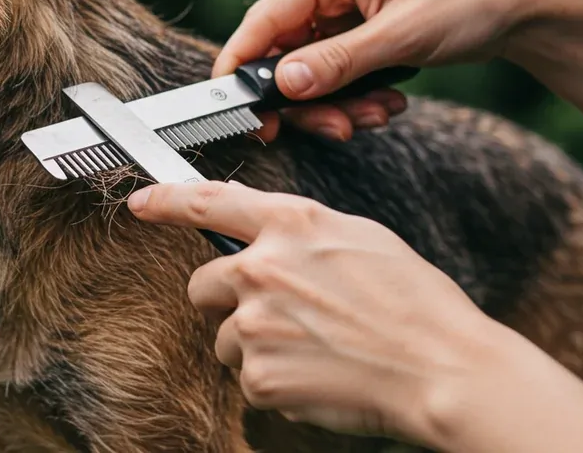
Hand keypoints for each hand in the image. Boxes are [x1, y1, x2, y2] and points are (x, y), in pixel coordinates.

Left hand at [126, 179, 501, 445]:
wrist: (442, 369)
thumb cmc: (414, 302)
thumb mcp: (359, 237)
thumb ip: (298, 230)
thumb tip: (261, 229)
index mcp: (290, 224)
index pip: (207, 201)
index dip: (165, 200)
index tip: (140, 202)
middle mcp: (262, 268)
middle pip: (203, 284)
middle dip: (227, 301)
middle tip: (277, 316)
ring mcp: (255, 324)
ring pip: (225, 337)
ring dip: (256, 345)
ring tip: (316, 349)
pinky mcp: (259, 376)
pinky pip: (249, 378)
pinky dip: (277, 382)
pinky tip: (321, 375)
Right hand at [219, 0, 562, 141]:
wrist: (524, 5)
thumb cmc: (470, 1)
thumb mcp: (403, 35)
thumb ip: (339, 63)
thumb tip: (282, 85)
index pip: (264, 20)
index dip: (243, 67)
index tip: (237, 113)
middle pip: (283, 55)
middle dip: (308, 99)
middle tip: (336, 129)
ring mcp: (343, 11)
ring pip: (310, 72)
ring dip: (338, 104)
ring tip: (379, 115)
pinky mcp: (359, 33)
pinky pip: (337, 76)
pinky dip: (355, 98)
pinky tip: (389, 104)